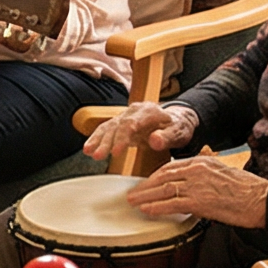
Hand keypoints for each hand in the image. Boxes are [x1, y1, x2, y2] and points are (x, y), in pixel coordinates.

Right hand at [84, 101, 198, 162]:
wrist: (178, 120)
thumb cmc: (179, 128)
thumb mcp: (179, 132)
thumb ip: (167, 136)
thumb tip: (154, 140)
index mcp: (149, 111)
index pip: (131, 124)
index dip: (121, 138)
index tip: (116, 152)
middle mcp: (134, 111)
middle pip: (117, 126)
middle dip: (106, 142)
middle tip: (98, 156)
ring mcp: (126, 116)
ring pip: (109, 127)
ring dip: (98, 140)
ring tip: (89, 153)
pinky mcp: (121, 123)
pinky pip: (106, 129)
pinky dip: (96, 138)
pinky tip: (88, 149)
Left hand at [126, 151, 267, 227]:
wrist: (262, 199)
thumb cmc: (248, 190)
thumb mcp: (223, 174)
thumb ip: (204, 177)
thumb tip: (191, 187)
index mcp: (202, 162)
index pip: (171, 167)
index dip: (155, 177)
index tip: (146, 184)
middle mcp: (196, 170)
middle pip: (162, 177)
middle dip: (145, 186)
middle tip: (132, 194)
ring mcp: (197, 185)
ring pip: (163, 189)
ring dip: (145, 196)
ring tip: (133, 202)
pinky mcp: (199, 201)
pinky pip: (171, 204)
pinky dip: (156, 207)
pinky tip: (147, 210)